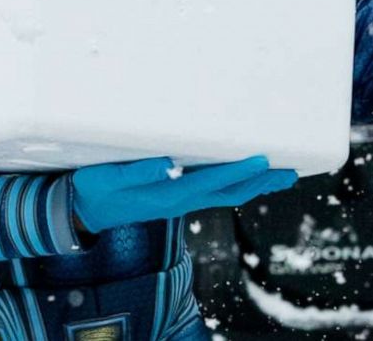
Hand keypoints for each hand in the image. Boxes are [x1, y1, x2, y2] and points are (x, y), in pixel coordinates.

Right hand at [69, 155, 297, 234]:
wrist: (83, 213)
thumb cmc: (93, 190)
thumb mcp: (104, 179)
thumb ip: (133, 173)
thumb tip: (165, 164)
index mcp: (164, 196)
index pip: (209, 182)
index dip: (237, 171)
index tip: (262, 160)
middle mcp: (178, 201)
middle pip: (228, 194)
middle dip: (260, 182)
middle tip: (289, 171)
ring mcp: (179, 202)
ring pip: (225, 195)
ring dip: (255, 185)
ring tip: (281, 174)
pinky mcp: (176, 198)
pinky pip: (215, 193)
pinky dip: (237, 184)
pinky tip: (247, 177)